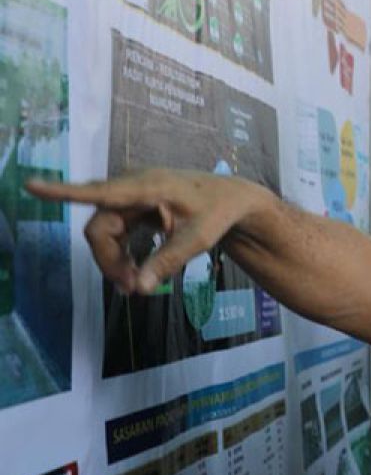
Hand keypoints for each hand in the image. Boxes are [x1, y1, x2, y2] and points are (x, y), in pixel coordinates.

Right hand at [25, 168, 269, 294]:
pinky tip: (136, 270)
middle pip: (100, 227)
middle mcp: (133, 186)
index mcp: (148, 187)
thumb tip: (140, 289)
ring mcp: (131, 194)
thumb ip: (167, 262)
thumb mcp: (197, 240)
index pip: (100, 193)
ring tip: (138, 283)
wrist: (233, 199)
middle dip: (110, 260)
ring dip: (115, 259)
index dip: (64, 192)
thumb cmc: (218, 213)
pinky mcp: (133, 204)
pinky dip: (122, 252)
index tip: (33, 186)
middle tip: (132, 289)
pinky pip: (115, 231)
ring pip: (105, 232)